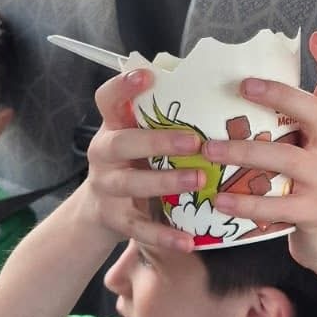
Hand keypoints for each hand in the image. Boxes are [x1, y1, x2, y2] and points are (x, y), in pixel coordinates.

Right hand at [81, 70, 202, 250]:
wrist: (100, 209)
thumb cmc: (135, 160)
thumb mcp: (140, 134)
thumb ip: (163, 116)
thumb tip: (216, 88)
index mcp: (112, 126)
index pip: (108, 99)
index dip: (123, 86)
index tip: (147, 75)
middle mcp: (104, 153)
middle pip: (121, 144)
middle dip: (156, 141)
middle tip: (193, 142)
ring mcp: (106, 187)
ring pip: (131, 184)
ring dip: (165, 182)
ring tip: (198, 181)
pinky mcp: (115, 219)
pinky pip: (140, 229)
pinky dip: (164, 236)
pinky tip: (189, 240)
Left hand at [209, 31, 316, 275]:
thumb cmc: (309, 191)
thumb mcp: (304, 154)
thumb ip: (282, 129)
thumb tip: (235, 98)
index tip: (316, 36)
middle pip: (316, 113)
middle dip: (281, 96)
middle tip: (244, 85)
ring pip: (288, 160)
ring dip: (246, 152)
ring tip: (210, 149)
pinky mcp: (314, 213)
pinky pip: (278, 206)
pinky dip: (247, 203)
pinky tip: (219, 200)